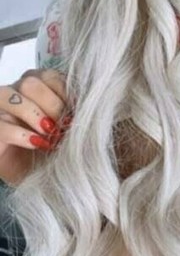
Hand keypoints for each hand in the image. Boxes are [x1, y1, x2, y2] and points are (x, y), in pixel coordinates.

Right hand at [0, 69, 70, 185]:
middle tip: (65, 125)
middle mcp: (15, 93)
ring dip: (33, 113)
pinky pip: (1, 125)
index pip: (49, 75)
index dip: (66, 91)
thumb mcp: (71, 130)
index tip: (80, 111)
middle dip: (51, 103)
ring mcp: (0, 112)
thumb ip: (78, 112)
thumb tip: (95, 104)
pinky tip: (37, 144)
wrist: (39, 180)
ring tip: (50, 133)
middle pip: (29, 82)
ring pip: (8, 95)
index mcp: (37, 87)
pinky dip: (21, 134)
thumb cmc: (56, 151)